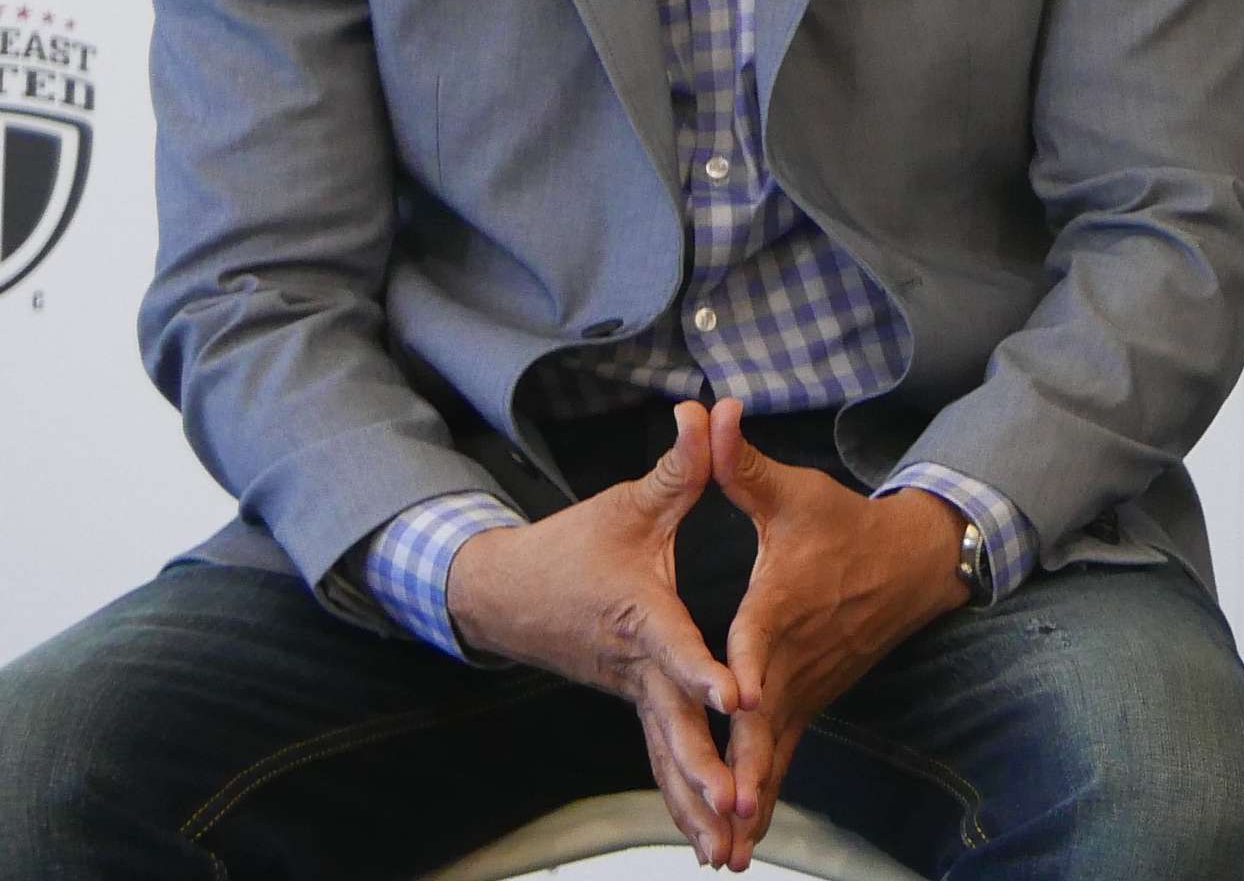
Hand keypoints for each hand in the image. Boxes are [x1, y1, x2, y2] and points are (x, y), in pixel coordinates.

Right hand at [443, 402, 740, 862]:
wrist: (504, 595)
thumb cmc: (572, 546)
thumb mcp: (628, 503)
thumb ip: (679, 465)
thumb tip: (708, 407)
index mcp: (638, 617)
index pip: (676, 647)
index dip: (705, 671)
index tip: (739, 697)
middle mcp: (635, 667)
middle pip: (673, 726)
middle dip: (705, 769)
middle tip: (738, 805)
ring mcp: (631, 695)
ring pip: (667, 757)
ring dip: (695, 803)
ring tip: (727, 848)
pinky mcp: (633, 708)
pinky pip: (661, 762)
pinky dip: (682, 800)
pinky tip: (709, 840)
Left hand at [707, 403, 970, 868]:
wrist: (910, 563)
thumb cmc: (845, 525)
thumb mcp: (792, 492)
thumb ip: (738, 461)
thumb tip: (708, 410)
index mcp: (781, 607)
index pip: (761, 641)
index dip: (746, 667)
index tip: (737, 700)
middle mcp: (794, 659)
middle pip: (766, 721)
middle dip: (746, 770)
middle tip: (727, 815)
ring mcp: (805, 689)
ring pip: (774, 752)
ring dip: (752, 801)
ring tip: (728, 852)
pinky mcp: (809, 704)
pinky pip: (781, 758)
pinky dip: (764, 799)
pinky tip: (744, 839)